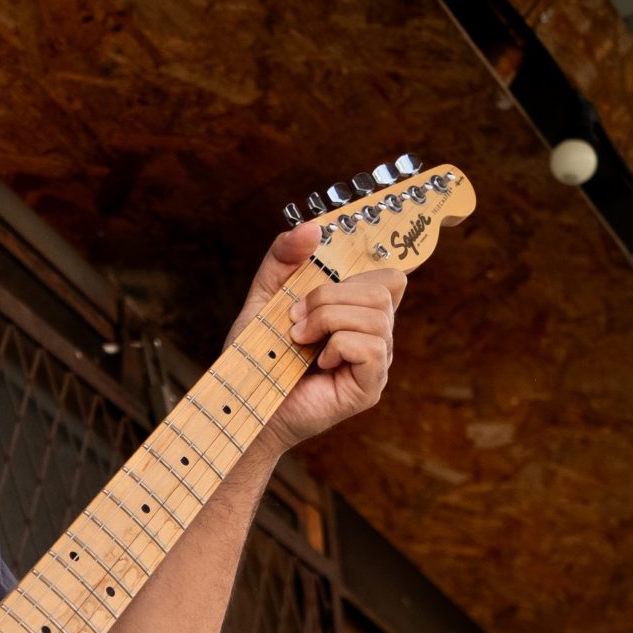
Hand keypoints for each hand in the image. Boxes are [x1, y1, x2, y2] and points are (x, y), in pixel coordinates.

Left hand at [228, 217, 405, 452]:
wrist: (243, 404)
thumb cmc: (257, 357)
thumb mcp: (264, 296)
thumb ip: (283, 258)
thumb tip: (313, 227)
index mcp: (358, 312)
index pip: (390, 276)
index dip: (362, 270)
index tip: (321, 280)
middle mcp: (375, 336)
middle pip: (383, 289)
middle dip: (330, 296)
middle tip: (295, 320)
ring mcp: (377, 363)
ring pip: (376, 316)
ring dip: (328, 320)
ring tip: (299, 340)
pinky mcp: (370, 386)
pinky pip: (372, 347)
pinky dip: (338, 345)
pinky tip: (318, 362)